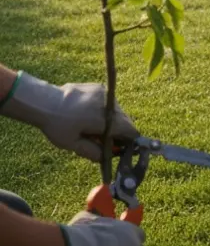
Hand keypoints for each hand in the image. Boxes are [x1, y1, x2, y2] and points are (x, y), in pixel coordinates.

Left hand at [0, 74, 137, 160]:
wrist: (43, 101)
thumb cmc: (56, 125)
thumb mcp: (72, 144)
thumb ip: (93, 152)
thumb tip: (107, 158)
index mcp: (105, 120)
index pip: (130, 130)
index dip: (129, 141)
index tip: (122, 147)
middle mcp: (109, 104)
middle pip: (124, 121)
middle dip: (117, 132)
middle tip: (102, 140)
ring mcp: (105, 93)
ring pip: (116, 111)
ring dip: (110, 120)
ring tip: (93, 126)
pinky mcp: (99, 87)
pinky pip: (108, 102)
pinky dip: (103, 110)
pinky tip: (88, 114)